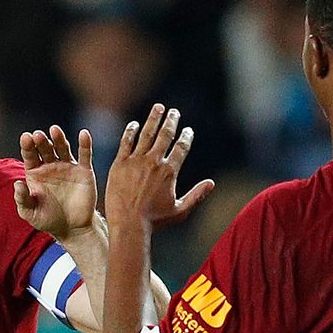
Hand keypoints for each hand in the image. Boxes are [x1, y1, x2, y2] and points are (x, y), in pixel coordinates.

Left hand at [14, 125, 97, 238]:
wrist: (72, 229)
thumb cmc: (48, 220)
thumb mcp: (30, 213)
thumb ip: (22, 199)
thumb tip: (17, 184)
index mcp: (35, 173)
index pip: (30, 155)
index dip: (27, 146)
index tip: (26, 138)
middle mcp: (50, 166)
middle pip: (45, 148)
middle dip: (42, 141)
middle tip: (38, 135)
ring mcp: (67, 167)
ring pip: (62, 148)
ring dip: (59, 138)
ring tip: (54, 130)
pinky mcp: (84, 171)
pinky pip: (84, 155)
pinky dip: (85, 144)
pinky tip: (84, 134)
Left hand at [104, 104, 212, 228]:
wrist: (129, 224)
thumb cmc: (155, 221)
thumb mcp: (180, 210)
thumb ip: (197, 195)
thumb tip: (212, 183)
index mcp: (169, 172)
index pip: (181, 147)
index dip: (186, 137)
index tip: (188, 130)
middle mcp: (154, 162)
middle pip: (165, 135)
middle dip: (171, 121)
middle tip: (174, 112)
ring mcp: (136, 161)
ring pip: (146, 134)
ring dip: (153, 119)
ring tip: (158, 108)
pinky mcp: (120, 164)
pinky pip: (126, 142)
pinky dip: (131, 132)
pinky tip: (135, 124)